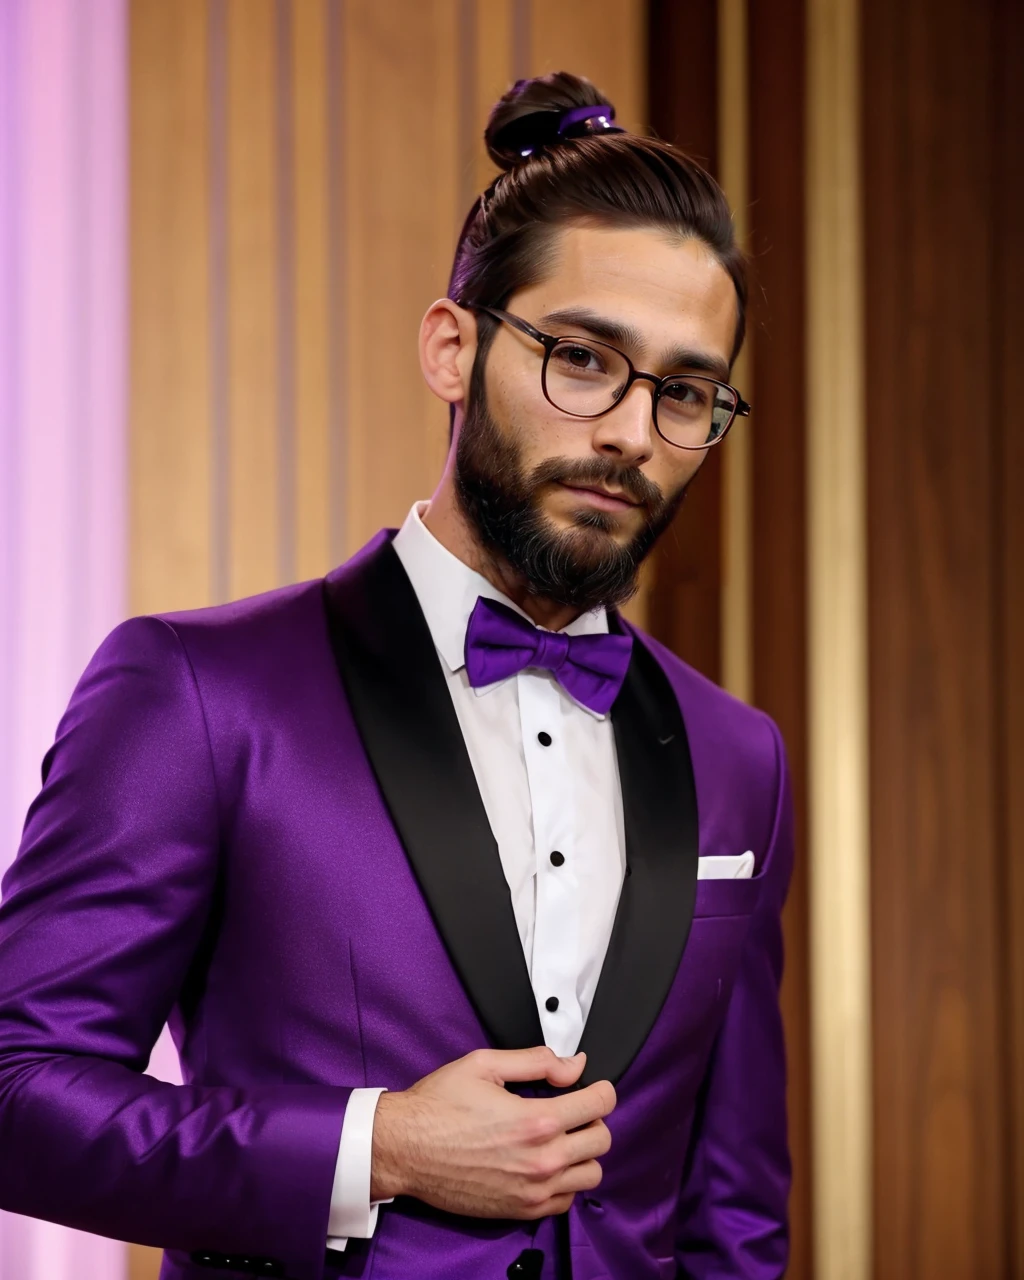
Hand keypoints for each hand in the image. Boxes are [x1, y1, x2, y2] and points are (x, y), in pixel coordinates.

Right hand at [369, 1046, 614, 1218]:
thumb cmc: (438, 1104)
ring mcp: (533, 1190)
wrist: (404, 1148)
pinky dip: (566, 1182)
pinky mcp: (521, 1210)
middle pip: (602, 1141)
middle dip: (594, 1119)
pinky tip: (546, 1163)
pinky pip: (566, 1200)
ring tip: (563, 1138)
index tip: (595, 1087)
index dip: (602, 1089)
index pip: (599, 1105)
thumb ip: (537, 1061)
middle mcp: (541, 1160)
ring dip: (584, 1153)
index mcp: (536, 1120)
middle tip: (575, 1109)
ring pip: (592, 1175)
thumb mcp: (485, 1065)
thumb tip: (574, 1065)